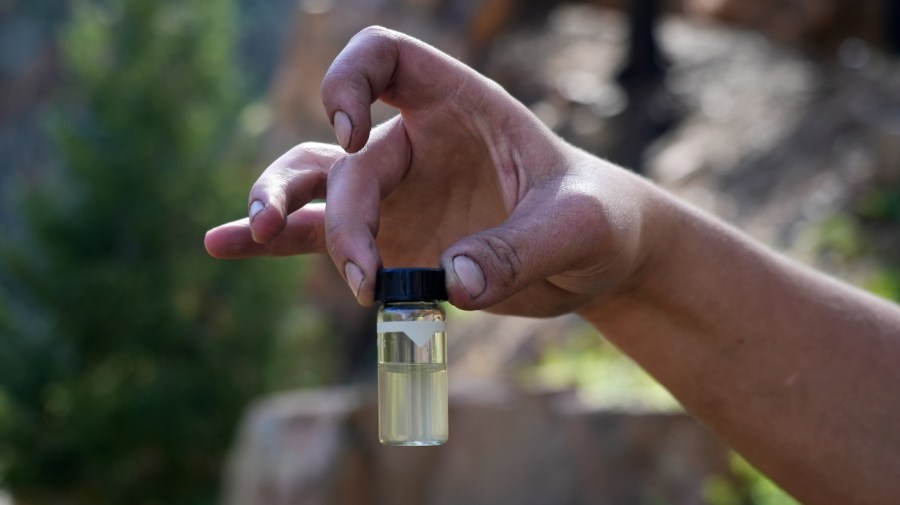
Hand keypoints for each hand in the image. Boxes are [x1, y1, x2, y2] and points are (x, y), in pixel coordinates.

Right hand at [205, 26, 654, 316]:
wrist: (595, 258)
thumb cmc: (596, 221)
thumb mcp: (577, 228)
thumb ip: (521, 249)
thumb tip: (452, 283)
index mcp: (460, 108)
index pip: (385, 57)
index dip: (351, 80)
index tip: (351, 134)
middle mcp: (416, 144)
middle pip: (345, 157)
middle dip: (340, 214)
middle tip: (359, 269)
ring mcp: (397, 195)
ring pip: (315, 186)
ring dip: (277, 206)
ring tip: (253, 236)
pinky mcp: (391, 241)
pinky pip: (321, 236)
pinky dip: (275, 241)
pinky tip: (224, 244)